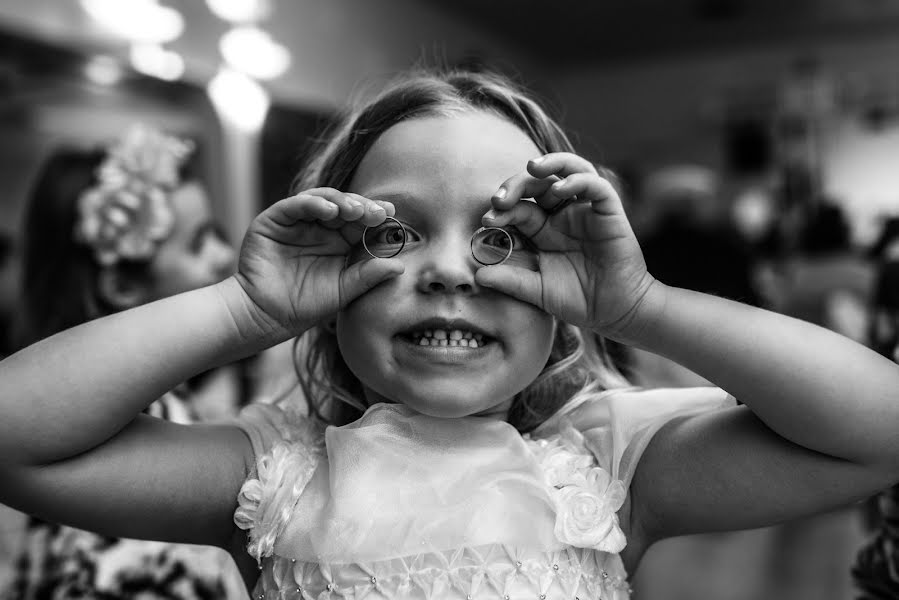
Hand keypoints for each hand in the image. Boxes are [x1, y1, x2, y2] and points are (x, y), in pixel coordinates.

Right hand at [234, 188, 403, 335]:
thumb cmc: (303, 307)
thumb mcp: (342, 291)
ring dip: (342, 201)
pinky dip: (313, 203)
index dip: (375, 216)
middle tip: (377, 211)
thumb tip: (402, 266)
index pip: (360, 223)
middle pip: (344, 207)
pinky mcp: (274, 220)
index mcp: (338, 243)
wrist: (265, 317)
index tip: (392, 215)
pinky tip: (330, 210)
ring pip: (323, 200)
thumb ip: (368, 277)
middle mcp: (318, 229)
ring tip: (356, 210)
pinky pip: (295, 205)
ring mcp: (296, 222)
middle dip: (362, 207)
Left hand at [474, 153, 656, 339]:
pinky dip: (578, 180)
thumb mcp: (537, 291)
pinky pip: (595, 186)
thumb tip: (477, 276)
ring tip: (532, 167)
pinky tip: (560, 189)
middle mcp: (561, 214)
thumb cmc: (577, 300)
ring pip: (569, 170)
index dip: (501, 210)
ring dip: (551, 163)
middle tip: (500, 198)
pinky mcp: (608, 211)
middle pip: (537, 183)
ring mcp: (584, 210)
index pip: (518, 208)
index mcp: (542, 229)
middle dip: (516, 184)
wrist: (614, 312)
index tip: (487, 221)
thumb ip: (510, 281)